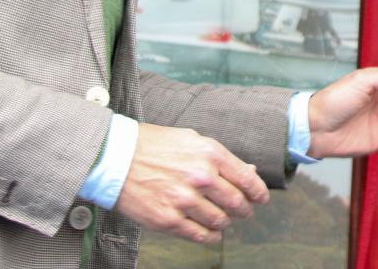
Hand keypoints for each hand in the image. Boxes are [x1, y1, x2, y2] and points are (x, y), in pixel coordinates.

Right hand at [115, 123, 269, 242]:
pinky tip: (211, 232)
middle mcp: (201, 177)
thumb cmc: (154, 145)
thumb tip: (248, 172)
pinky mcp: (168, 220)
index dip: (259, 193)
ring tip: (223, 219)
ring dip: (226, 223)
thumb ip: (221, 158)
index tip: (261, 198)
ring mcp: (184, 200)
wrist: (116, 157)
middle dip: (245, 210)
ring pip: (220, 221)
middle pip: (237, 203)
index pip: (247, 179)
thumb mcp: (193, 140)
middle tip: (244, 211)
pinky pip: (200, 235)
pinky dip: (210, 236)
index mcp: (210, 153)